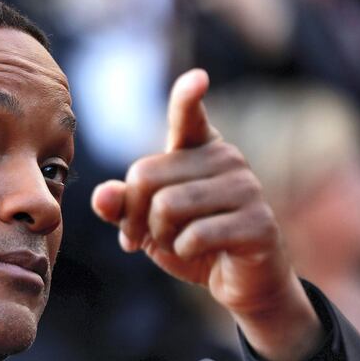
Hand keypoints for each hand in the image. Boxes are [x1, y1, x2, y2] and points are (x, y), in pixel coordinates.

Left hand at [91, 69, 322, 360]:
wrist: (241, 282)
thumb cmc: (192, 242)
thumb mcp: (146, 223)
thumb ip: (122, 205)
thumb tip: (102, 196)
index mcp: (199, 149)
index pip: (188, 116)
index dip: (187, 98)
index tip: (197, 79)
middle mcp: (226, 159)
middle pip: (145, 175)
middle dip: (132, 214)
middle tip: (139, 234)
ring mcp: (246, 188)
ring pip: (166, 206)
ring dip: (157, 235)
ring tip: (171, 242)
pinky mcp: (257, 222)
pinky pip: (193, 235)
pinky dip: (181, 251)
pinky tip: (196, 252)